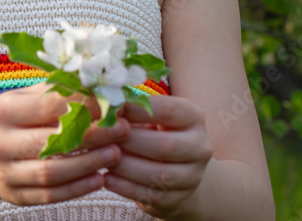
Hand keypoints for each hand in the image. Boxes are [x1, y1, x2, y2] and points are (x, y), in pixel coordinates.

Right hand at [0, 82, 130, 206]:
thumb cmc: (10, 121)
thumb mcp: (22, 99)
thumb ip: (56, 92)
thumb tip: (99, 85)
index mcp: (3, 110)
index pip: (49, 106)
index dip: (85, 105)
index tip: (113, 104)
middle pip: (52, 140)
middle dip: (94, 136)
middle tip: (123, 130)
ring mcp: (5, 172)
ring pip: (52, 172)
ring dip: (89, 164)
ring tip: (116, 154)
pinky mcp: (14, 195)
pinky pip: (50, 195)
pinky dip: (78, 188)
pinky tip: (99, 178)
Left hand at [103, 95, 213, 217]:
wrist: (173, 167)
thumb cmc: (151, 130)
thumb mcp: (146, 114)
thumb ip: (127, 107)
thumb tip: (100, 103)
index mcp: (193, 116)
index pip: (166, 110)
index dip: (135, 110)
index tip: (109, 110)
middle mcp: (200, 145)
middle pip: (164, 146)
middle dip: (128, 142)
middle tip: (101, 138)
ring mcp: (193, 175)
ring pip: (159, 175)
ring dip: (125, 166)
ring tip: (100, 158)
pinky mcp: (180, 198)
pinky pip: (152, 195)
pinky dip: (125, 187)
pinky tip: (106, 178)